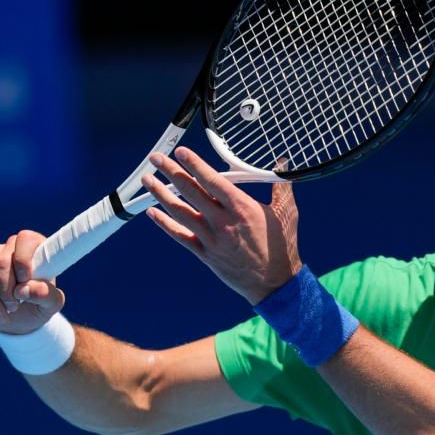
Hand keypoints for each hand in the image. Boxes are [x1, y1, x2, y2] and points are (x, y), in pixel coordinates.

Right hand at [0, 230, 64, 333]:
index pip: (26, 240)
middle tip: (14, 308)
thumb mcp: (52, 303)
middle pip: (2, 262)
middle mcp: (12, 246)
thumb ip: (46, 295)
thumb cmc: (42, 303)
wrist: (23, 314)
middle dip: (6, 290)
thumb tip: (23, 289)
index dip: (23, 260)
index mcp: (36, 247)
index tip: (25, 281)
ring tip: (4, 317)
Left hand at [141, 147, 301, 304]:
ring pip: (180, 212)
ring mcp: (211, 239)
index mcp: (242, 208)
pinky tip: (152, 212)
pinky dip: (164, 223)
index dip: (194, 164)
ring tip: (148, 179)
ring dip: (160, 194)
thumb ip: (281, 186)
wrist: (274, 282)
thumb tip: (282, 163)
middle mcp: (223, 222)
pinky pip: (180, 236)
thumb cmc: (281, 245)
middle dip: (171, 172)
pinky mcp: (205, 254)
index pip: (213, 181)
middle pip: (190, 192)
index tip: (181, 152)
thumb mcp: (286, 212)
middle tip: (156, 158)